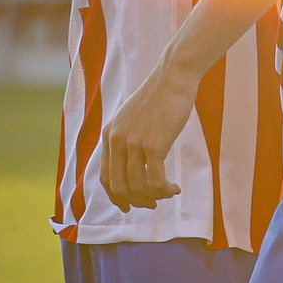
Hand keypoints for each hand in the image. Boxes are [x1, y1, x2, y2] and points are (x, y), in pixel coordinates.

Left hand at [100, 58, 198, 211]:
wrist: (174, 76)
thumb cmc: (160, 96)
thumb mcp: (133, 117)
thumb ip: (127, 138)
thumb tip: (135, 164)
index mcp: (109, 134)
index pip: (106, 177)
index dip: (117, 197)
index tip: (130, 206)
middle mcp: (117, 140)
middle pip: (119, 186)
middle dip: (136, 201)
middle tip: (153, 204)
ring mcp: (134, 143)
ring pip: (137, 187)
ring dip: (154, 196)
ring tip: (169, 194)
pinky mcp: (154, 144)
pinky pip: (155, 180)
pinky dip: (165, 190)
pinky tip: (175, 188)